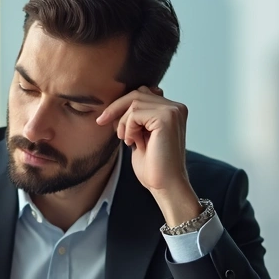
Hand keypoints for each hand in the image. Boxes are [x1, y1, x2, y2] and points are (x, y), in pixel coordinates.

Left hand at [96, 86, 201, 224]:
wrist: (164, 185)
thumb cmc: (153, 166)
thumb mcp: (140, 136)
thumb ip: (136, 119)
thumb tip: (117, 105)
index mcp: (172, 111)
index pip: (142, 94)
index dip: (122, 105)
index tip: (105, 120)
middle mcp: (176, 107)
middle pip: (137, 93)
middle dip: (116, 108)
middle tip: (102, 122)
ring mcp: (173, 111)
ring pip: (134, 102)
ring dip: (123, 122)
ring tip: (126, 140)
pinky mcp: (167, 118)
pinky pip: (135, 112)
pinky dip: (128, 127)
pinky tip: (132, 142)